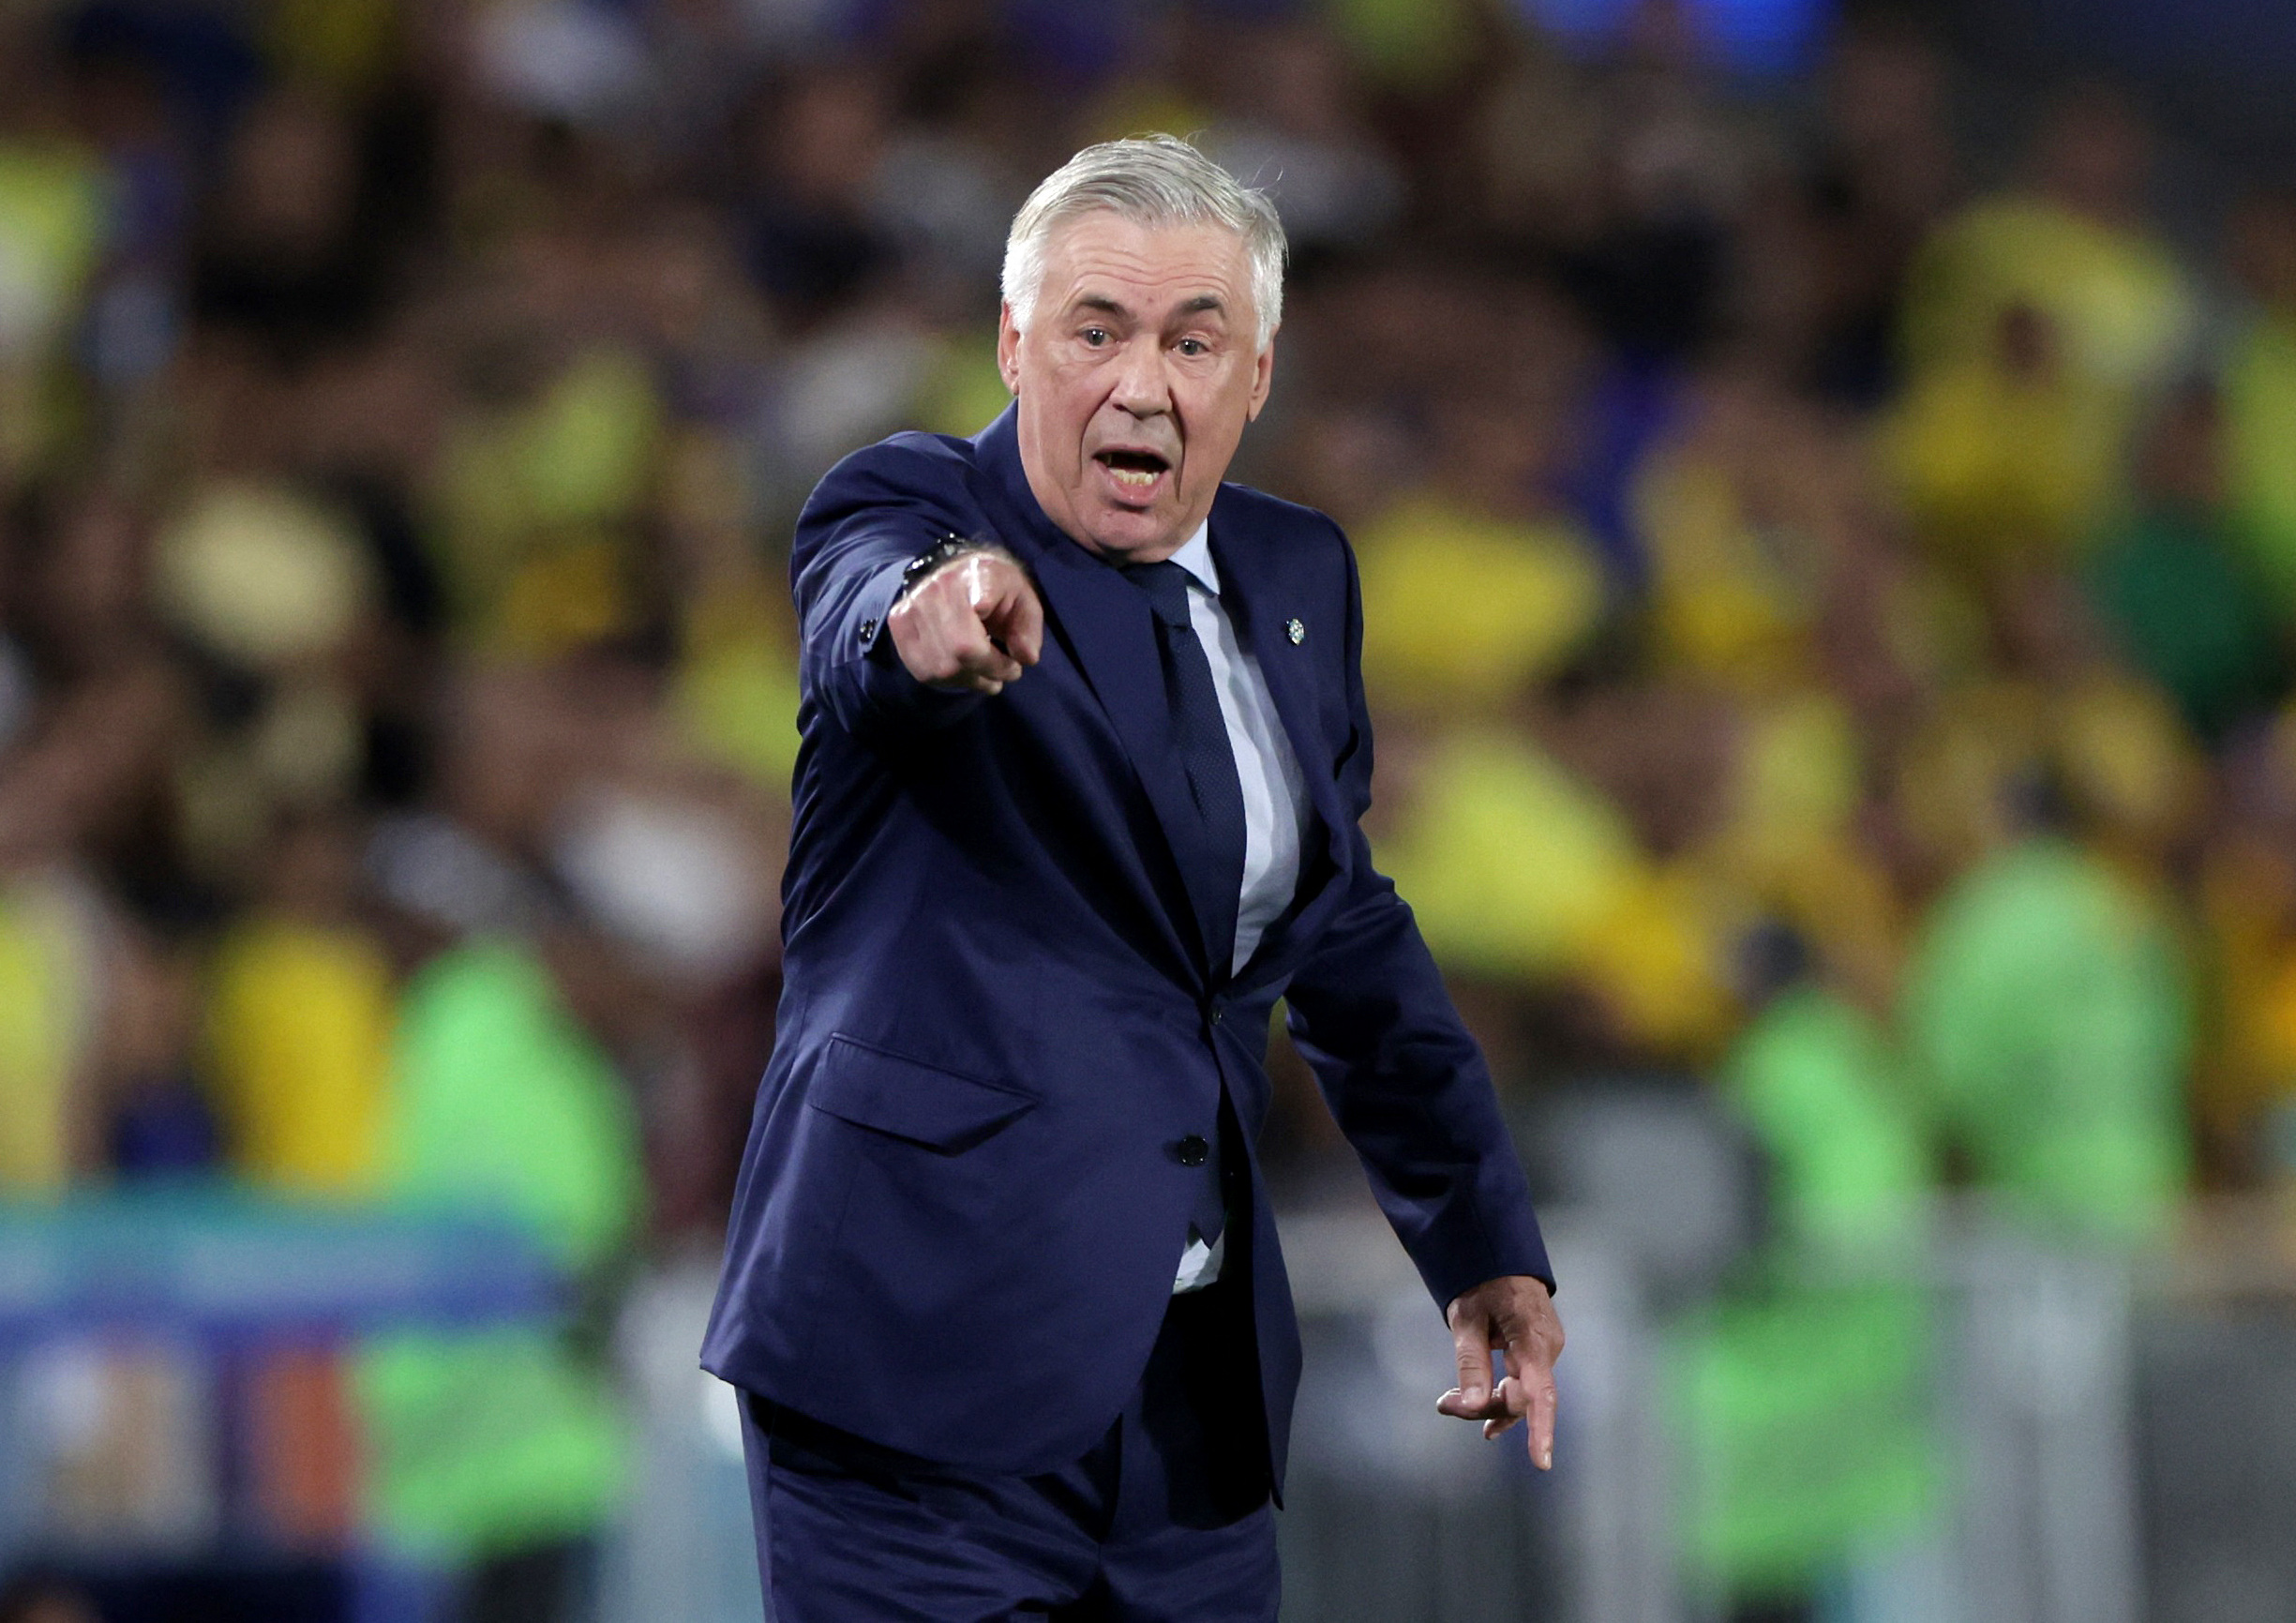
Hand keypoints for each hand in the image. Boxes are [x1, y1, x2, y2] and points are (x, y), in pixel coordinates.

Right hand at [887, 548, 1043, 694]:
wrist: (954, 571)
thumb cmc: (995, 591)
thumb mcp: (1024, 601)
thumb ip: (1028, 629)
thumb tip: (1025, 658)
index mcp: (979, 573)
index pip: (983, 600)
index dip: (993, 638)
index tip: (1014, 663)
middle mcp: (940, 586)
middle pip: (963, 649)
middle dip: (990, 670)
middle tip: (1005, 673)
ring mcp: (914, 604)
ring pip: (942, 666)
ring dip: (969, 679)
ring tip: (985, 674)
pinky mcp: (899, 622)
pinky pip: (923, 669)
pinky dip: (947, 679)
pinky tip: (962, 671)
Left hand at [1439, 1275, 1563, 1468]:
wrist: (1500, 1255)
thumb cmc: (1480, 1282)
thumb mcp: (1466, 1318)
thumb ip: (1471, 1363)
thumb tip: (1471, 1407)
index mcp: (1532, 1338)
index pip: (1540, 1393)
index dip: (1540, 1430)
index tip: (1540, 1462)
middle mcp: (1548, 1348)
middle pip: (1522, 1398)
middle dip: (1484, 1407)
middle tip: (1443, 1404)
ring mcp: (1547, 1350)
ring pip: (1521, 1393)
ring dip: (1488, 1402)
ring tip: (1449, 1403)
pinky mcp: (1540, 1352)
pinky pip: (1523, 1383)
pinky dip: (1499, 1394)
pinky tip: (1480, 1411)